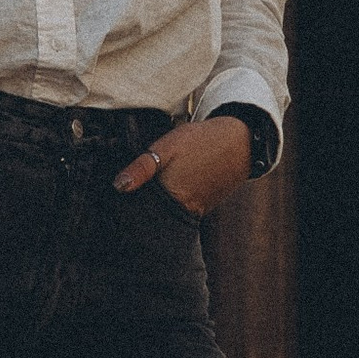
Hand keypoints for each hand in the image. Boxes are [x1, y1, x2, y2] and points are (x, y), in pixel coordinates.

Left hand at [115, 114, 255, 219]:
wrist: (240, 143)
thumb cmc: (201, 141)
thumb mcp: (166, 147)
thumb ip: (142, 167)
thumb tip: (119, 186)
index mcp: (171, 195)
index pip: (141, 210)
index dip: (128, 205)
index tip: (119, 199)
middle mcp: (184, 209)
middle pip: (153, 216)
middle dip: (142, 208)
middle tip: (133, 194)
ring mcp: (196, 211)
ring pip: (168, 215)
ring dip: (157, 207)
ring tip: (152, 190)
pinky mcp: (204, 208)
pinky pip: (183, 211)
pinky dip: (174, 204)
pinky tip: (170, 190)